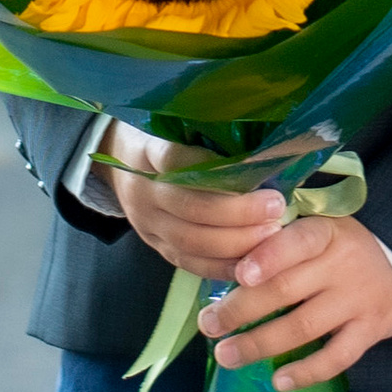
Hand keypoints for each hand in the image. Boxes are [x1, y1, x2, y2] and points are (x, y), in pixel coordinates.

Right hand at [106, 126, 287, 277]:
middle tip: (276, 209)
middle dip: (238, 213)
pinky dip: (221, 267)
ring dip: (235, 243)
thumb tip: (263, 152)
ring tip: (271, 235)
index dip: (219, 171)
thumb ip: (208, 137)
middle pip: (190, 208)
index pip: (177, 160)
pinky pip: (188, 263)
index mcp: (146, 152)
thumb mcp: (174, 124)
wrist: (115, 160)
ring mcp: (147, 223)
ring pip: (190, 242)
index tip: (259, 172)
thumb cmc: (161, 136)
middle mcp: (143, 191)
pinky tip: (250, 262)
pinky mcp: (155, 245)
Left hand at [200, 212, 391, 390]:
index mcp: (326, 232)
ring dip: (260, 344)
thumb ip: (281, 241)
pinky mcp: (371, 330)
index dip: (268, 258)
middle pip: (287, 289)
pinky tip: (278, 382)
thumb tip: (222, 266)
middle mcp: (343, 264)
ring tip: (226, 356)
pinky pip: (337, 358)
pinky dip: (307, 372)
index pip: (297, 241)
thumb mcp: (319, 227)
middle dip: (241, 309)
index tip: (239, 275)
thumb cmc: (341, 248)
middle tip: (209, 324)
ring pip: (304, 327)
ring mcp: (358, 299)